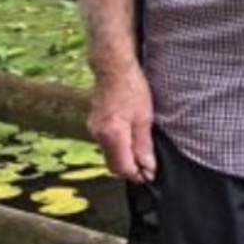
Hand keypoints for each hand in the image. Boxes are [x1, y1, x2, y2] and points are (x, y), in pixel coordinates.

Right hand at [88, 61, 155, 180]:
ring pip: (109, 155)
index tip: (150, 175)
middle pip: (114, 166)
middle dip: (130, 169)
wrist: (112, 67)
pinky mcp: (94, 123)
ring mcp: (93, 129)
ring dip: (124, 158)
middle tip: (148, 166)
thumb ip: (144, 146)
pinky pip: (106, 144)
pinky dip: (118, 148)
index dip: (138, 175)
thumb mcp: (144, 118)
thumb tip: (147, 168)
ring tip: (142, 151)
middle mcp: (98, 136)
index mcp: (112, 135)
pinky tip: (130, 138)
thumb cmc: (131, 88)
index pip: (123, 169)